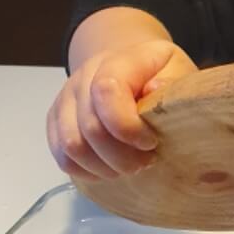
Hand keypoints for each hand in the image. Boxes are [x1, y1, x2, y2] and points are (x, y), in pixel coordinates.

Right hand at [46, 40, 197, 180]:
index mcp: (115, 62)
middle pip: (90, 128)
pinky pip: (62, 156)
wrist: (130, 68)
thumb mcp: (176, 69)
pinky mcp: (56, 121)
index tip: (151, 142)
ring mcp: (65, 100)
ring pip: (73, 146)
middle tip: (146, 161)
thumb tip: (157, 91)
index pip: (106, 91)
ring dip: (105, 167)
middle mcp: (82, 78)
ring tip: (131, 166)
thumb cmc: (158, 74)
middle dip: (122, 157)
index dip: (128, 126)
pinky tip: (110, 169)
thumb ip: (171, 82)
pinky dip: (87, 171)